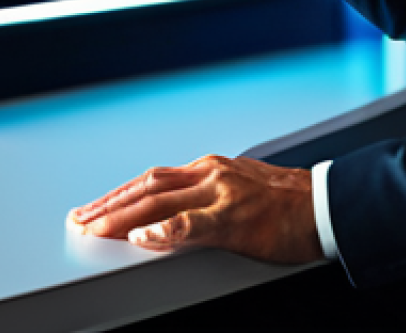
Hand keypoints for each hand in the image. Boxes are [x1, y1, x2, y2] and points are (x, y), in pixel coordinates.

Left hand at [67, 154, 322, 264]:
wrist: (325, 204)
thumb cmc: (285, 203)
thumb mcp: (238, 188)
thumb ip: (206, 196)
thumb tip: (173, 214)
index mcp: (208, 169)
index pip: (151, 180)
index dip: (118, 194)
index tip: (93, 208)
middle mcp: (208, 173)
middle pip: (146, 187)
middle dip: (109, 205)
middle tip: (80, 220)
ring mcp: (220, 193)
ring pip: (159, 200)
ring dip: (122, 216)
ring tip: (94, 229)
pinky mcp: (234, 217)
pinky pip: (192, 223)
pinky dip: (164, 229)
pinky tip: (143, 237)